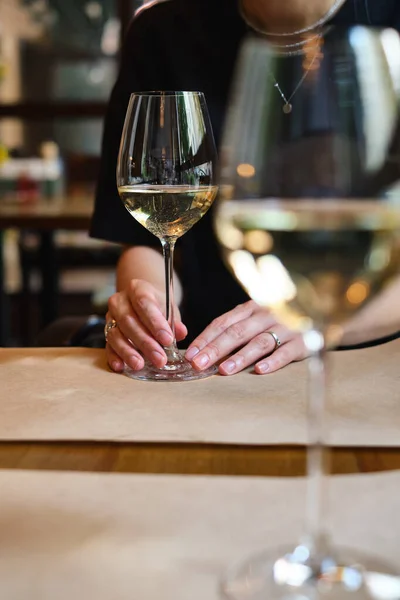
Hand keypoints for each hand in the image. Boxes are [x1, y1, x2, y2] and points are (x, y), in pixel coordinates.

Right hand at [105, 279, 186, 372]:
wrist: (141, 302)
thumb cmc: (157, 306)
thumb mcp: (169, 308)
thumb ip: (174, 321)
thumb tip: (180, 333)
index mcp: (137, 289)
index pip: (144, 304)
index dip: (156, 323)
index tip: (168, 340)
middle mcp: (120, 301)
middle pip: (129, 322)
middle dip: (145, 343)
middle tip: (160, 359)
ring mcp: (110, 317)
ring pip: (115, 334)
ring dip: (128, 352)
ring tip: (140, 365)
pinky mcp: (106, 332)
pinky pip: (107, 345)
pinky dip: (114, 356)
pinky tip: (120, 366)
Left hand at [185, 300, 307, 375]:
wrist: (325, 314)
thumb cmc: (283, 321)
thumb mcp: (258, 317)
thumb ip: (237, 328)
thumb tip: (206, 349)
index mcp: (252, 308)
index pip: (223, 322)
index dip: (206, 338)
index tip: (190, 353)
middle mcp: (267, 315)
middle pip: (237, 332)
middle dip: (215, 349)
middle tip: (198, 364)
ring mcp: (286, 327)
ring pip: (259, 342)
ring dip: (240, 357)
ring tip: (224, 370)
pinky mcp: (304, 341)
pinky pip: (286, 352)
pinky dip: (273, 361)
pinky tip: (259, 371)